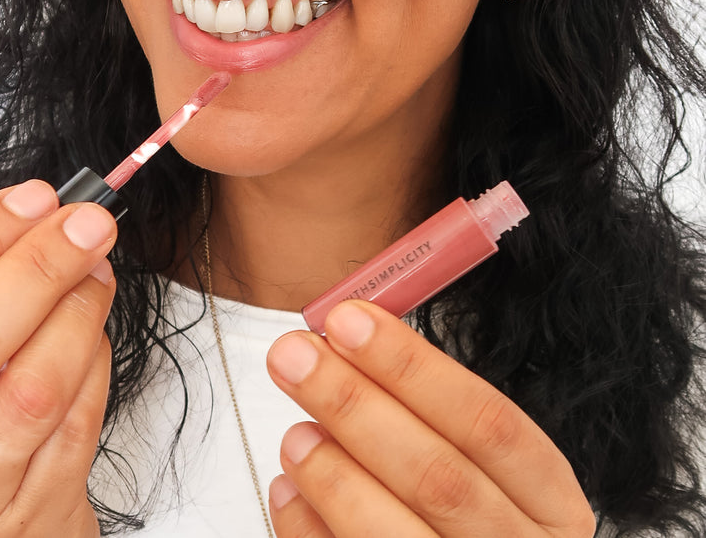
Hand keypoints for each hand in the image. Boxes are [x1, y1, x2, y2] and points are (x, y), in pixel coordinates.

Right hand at [0, 180, 117, 536]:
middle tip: (87, 222)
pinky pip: (75, 428)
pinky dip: (93, 364)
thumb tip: (29, 214)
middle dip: (39, 269)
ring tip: (97, 269)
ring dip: (77, 313)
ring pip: (34, 391)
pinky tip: (93, 330)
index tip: (35, 197)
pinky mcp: (34, 516)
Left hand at [266, 301, 595, 537]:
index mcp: (550, 505)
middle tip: (294, 356)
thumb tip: (351, 345)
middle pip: (438, 476)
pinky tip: (288, 491)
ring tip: (294, 431)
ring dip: (333, 473)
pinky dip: (311, 532)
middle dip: (355, 405)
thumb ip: (433, 415)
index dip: (414, 368)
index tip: (348, 322)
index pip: (488, 422)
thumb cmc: (473, 524)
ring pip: (394, 535)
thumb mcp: (486, 471)